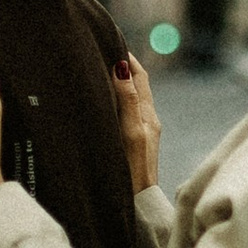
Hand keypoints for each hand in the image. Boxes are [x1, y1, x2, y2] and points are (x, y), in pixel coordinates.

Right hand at [114, 51, 161, 195]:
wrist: (138, 206)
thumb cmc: (135, 171)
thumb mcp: (131, 132)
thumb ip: (128, 100)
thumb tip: (122, 66)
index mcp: (149, 115)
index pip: (139, 76)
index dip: (126, 58)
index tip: (110, 41)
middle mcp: (147, 120)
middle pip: (136, 84)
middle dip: (121, 66)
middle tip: (101, 50)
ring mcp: (141, 132)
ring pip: (130, 98)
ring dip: (117, 83)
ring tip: (98, 70)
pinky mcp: (134, 144)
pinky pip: (125, 112)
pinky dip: (115, 100)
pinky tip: (102, 102)